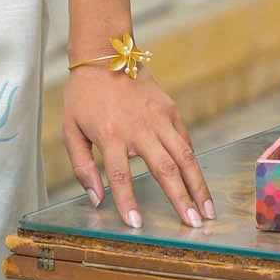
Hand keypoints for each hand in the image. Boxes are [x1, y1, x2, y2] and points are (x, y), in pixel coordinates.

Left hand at [61, 66, 214, 230]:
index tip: (136, 224)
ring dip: (198, 185)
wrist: (104, 55)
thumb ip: (82, 166)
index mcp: (110, 134)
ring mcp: (158, 117)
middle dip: (179, 199)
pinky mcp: (170, 109)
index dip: (128, 201)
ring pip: (184, 155)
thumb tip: (96, 199)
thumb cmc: (84, 96)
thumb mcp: (71, 129)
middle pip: (163, 168)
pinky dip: (192, 162)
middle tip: (193, 224)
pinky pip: (184, 140)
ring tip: (208, 210)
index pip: (120, 175)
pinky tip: (198, 182)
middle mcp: (138, 127)